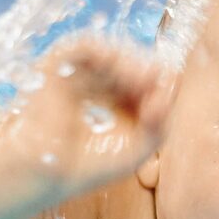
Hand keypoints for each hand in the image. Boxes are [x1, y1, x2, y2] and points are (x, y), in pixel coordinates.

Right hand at [11, 36, 175, 199]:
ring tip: (143, 80)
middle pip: (135, 62)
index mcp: (119, 99)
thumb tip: (172, 85)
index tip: (161, 103)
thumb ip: (161, 121)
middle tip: (155, 87)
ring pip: (114, 52)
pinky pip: (86, 45)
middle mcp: (100, 82)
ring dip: (133, 63)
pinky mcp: (59, 65)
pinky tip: (121, 71)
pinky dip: (107, 53)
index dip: (160, 84)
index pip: (148, 79)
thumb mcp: (139, 147)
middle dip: (149, 73)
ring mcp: (79, 72)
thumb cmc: (89, 166)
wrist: (46, 174)